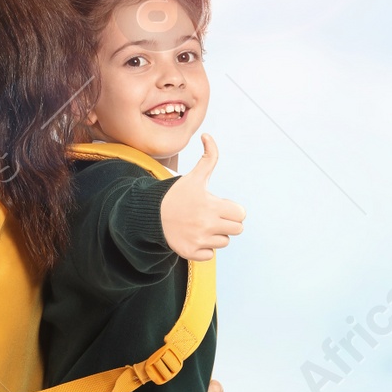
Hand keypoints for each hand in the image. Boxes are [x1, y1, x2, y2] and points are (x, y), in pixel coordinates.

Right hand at [159, 135, 244, 260]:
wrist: (150, 215)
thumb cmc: (176, 195)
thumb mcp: (194, 176)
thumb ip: (208, 157)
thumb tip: (207, 136)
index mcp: (212, 205)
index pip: (241, 214)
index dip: (232, 210)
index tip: (219, 206)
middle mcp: (207, 223)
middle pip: (237, 229)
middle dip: (227, 223)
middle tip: (212, 217)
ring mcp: (199, 239)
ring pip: (224, 242)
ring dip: (215, 236)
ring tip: (200, 226)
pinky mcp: (190, 252)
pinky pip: (210, 255)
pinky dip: (204, 249)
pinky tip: (193, 237)